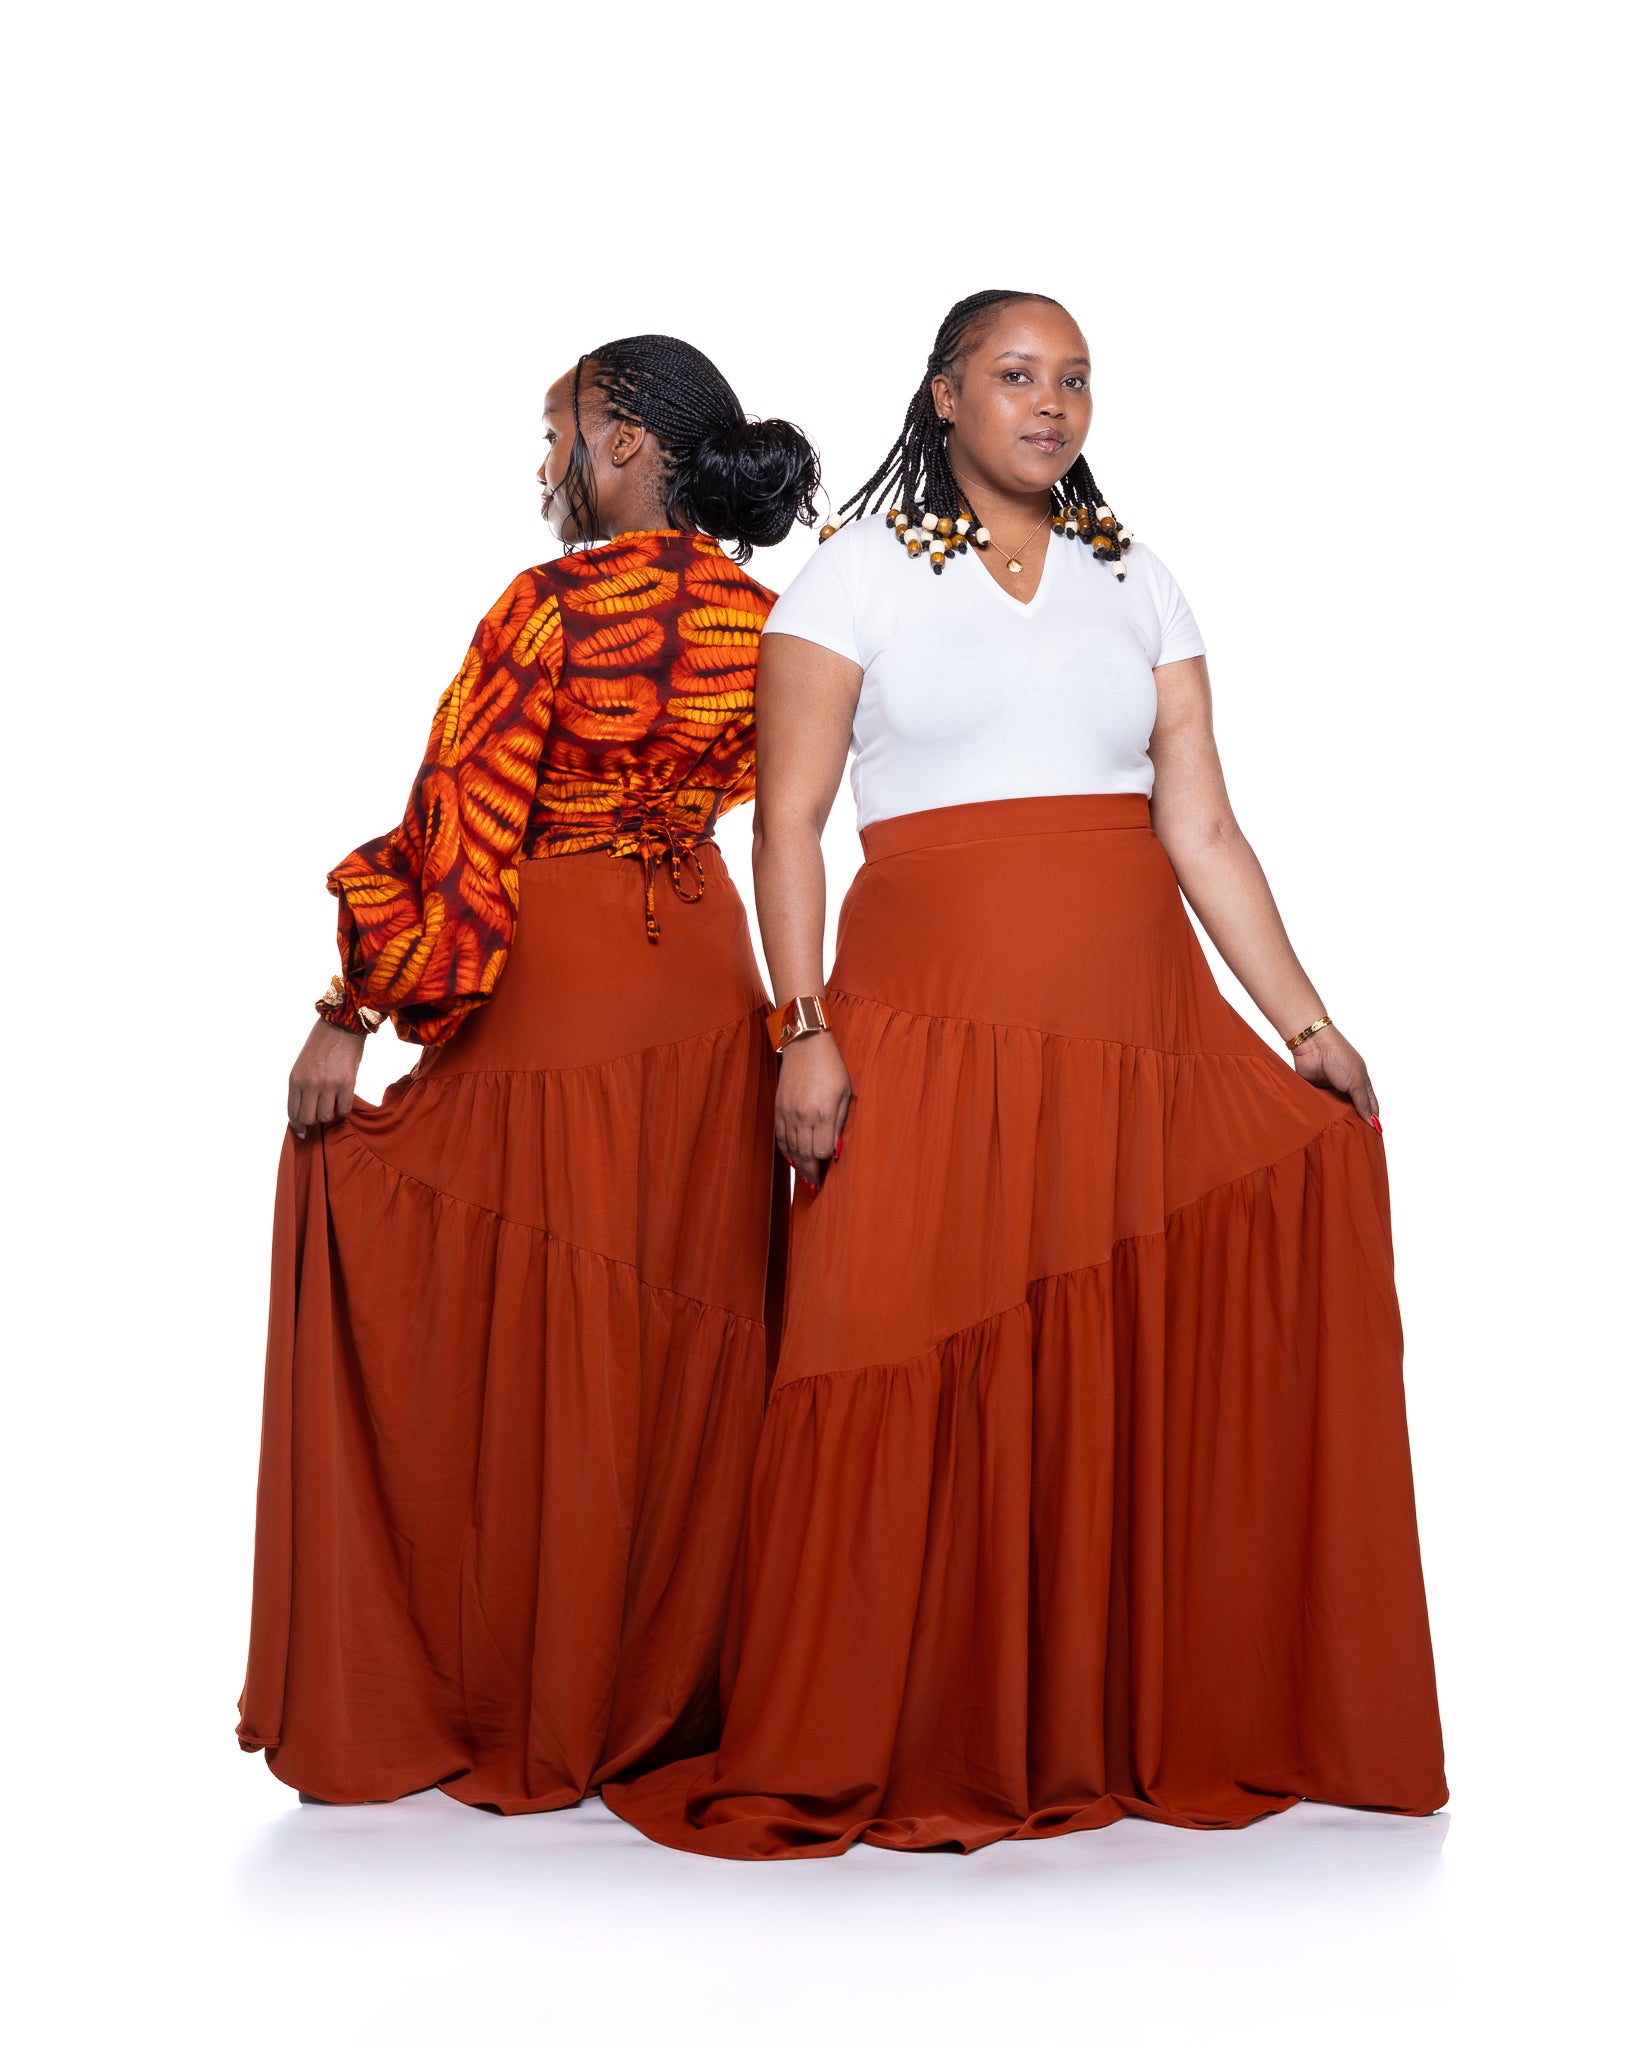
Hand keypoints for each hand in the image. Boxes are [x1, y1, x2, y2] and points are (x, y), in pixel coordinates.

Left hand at [288, 1019, 365, 1136]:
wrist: (341, 1026)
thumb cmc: (322, 1044)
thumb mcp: (303, 1065)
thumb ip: (303, 1087)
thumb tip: (306, 1111)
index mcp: (295, 1079)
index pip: (293, 1112)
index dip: (297, 1125)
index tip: (302, 1132)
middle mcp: (309, 1084)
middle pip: (309, 1118)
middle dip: (314, 1121)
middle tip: (321, 1114)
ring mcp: (328, 1084)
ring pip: (326, 1116)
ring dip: (330, 1114)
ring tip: (333, 1102)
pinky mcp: (347, 1083)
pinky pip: (344, 1109)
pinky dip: (343, 1109)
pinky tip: (343, 1100)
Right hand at [775, 1032, 851, 1189]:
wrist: (805, 1045)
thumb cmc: (831, 1067)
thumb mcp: (846, 1093)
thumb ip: (840, 1122)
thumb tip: (835, 1149)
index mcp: (823, 1112)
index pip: (821, 1151)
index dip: (824, 1163)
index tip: (828, 1169)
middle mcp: (803, 1115)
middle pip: (804, 1155)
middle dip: (810, 1173)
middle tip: (814, 1187)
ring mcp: (788, 1113)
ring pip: (790, 1149)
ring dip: (797, 1166)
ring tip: (805, 1179)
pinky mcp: (778, 1109)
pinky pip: (780, 1137)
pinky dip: (786, 1151)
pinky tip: (792, 1159)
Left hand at [1292, 1025, 1379, 1127]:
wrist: (1313, 1045)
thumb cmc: (1339, 1058)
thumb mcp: (1356, 1082)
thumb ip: (1363, 1103)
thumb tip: (1374, 1123)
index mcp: (1361, 1083)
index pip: (1370, 1106)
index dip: (1372, 1120)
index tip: (1373, 1136)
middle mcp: (1347, 1087)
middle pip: (1353, 1110)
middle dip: (1354, 1123)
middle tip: (1355, 1140)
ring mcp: (1330, 1089)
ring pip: (1336, 1111)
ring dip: (1337, 1120)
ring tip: (1339, 1136)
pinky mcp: (1315, 1090)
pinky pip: (1320, 1106)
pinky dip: (1322, 1114)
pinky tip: (1323, 1125)